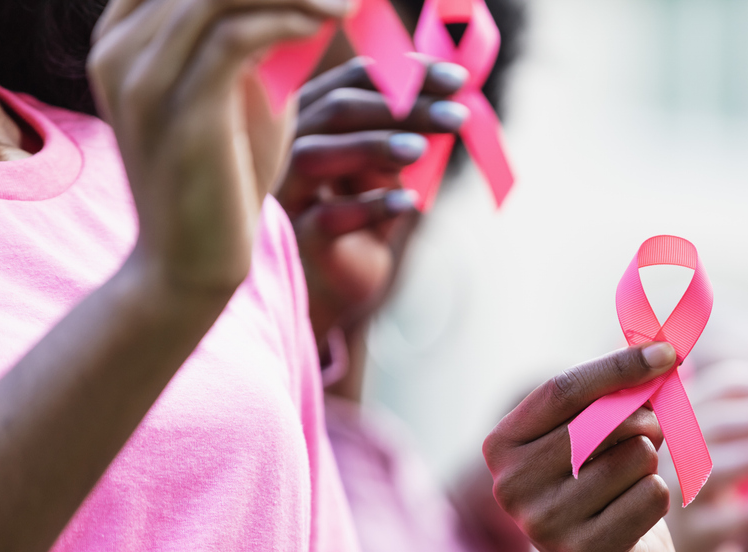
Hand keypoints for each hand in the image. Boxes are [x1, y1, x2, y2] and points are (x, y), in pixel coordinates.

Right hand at [90, 0, 349, 298]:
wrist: (192, 262)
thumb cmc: (223, 180)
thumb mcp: (238, 97)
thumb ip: (256, 43)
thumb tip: (308, 0)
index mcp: (124, 38)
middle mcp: (120, 48)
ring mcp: (143, 78)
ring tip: (350, 3)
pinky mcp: (183, 111)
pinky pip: (236, 40)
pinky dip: (289, 23)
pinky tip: (327, 26)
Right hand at [278, 57, 470, 334]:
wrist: (339, 282)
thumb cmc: (364, 215)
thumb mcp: (392, 170)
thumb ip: (414, 134)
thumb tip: (459, 97)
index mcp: (315, 117)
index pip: (355, 79)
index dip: (407, 74)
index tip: (459, 80)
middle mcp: (289, 146)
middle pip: (338, 110)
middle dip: (401, 107)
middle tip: (457, 115)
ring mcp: (288, 193)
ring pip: (314, 156)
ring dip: (372, 146)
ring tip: (421, 149)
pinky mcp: (297, 238)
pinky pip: (328, 218)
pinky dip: (370, 208)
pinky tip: (409, 203)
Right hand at [484, 343, 710, 551]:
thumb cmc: (606, 482)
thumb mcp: (597, 432)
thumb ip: (614, 391)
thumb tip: (661, 349)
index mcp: (501, 446)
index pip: (562, 389)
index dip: (619, 366)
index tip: (667, 353)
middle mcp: (509, 486)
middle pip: (598, 422)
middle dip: (642, 418)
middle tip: (653, 430)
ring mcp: (542, 524)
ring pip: (632, 457)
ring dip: (649, 464)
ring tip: (635, 481)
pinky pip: (651, 494)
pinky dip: (658, 497)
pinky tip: (639, 514)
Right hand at [663, 360, 747, 551]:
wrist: (697, 541)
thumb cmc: (728, 479)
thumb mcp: (747, 440)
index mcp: (688, 414)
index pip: (723, 387)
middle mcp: (674, 449)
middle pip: (715, 423)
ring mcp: (676, 494)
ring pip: (709, 471)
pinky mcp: (689, 536)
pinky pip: (714, 524)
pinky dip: (742, 515)